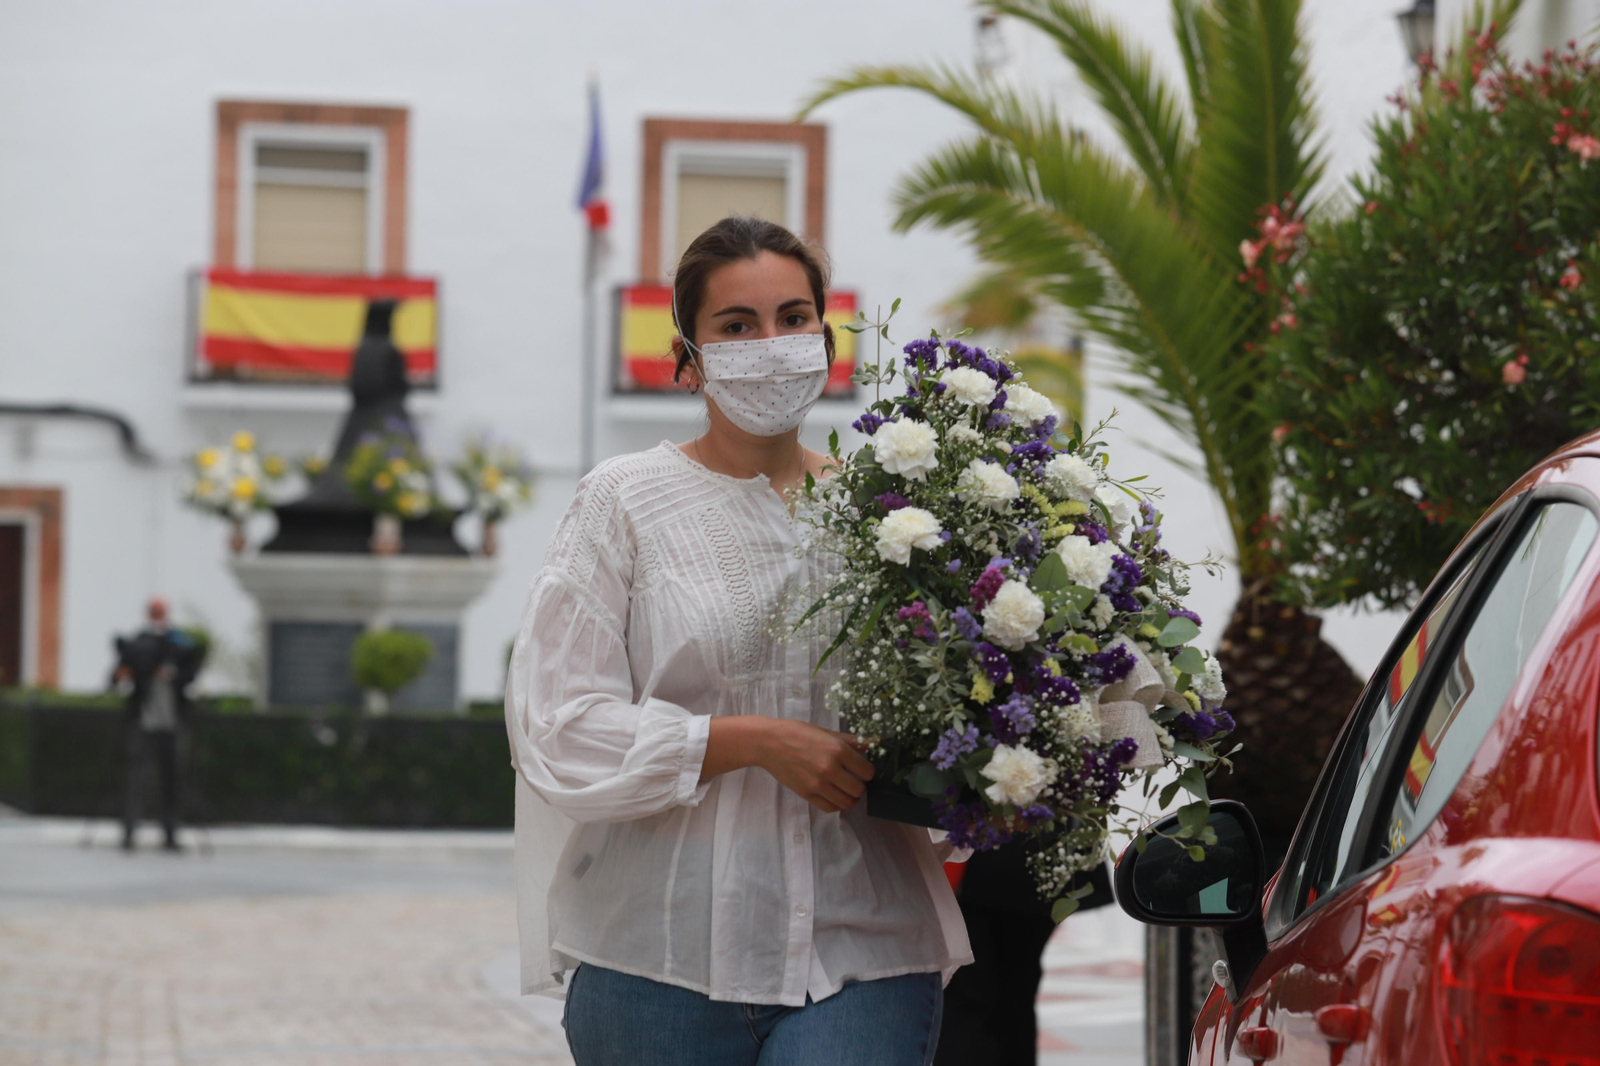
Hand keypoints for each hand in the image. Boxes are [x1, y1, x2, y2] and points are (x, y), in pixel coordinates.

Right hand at [755, 719, 874, 813]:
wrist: (769, 743)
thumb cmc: (798, 733)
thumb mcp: (828, 732)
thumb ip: (853, 740)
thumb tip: (877, 742)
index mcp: (838, 750)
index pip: (867, 771)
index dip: (868, 772)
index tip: (863, 770)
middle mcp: (830, 769)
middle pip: (859, 789)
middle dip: (860, 786)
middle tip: (855, 780)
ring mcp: (818, 784)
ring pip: (847, 802)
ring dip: (850, 798)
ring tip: (846, 790)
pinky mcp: (807, 794)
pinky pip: (830, 808)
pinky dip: (837, 805)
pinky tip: (836, 796)